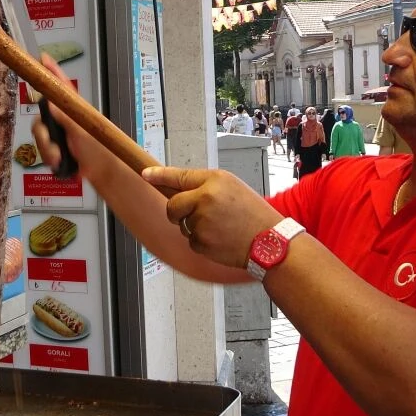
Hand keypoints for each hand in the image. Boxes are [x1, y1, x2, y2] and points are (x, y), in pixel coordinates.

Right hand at [31, 54, 101, 176]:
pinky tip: (58, 164)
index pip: (61, 86)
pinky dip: (48, 158)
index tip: (43, 58)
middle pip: (41, 116)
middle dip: (43, 134)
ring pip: (39, 135)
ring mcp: (60, 134)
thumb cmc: (101, 150)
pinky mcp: (57, 148)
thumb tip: (51, 103)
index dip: (52, 71)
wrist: (103, 173)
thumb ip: (67, 118)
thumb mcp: (84, 132)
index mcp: (75, 109)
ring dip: (46, 149)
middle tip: (51, 144)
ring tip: (58, 158)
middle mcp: (65, 118)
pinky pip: (42, 150)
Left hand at [142, 167, 283, 268]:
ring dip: (194, 227)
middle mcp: (205, 198)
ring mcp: (202, 221)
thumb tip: (180, 190)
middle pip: (173, 204)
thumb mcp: (232, 188)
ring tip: (219, 227)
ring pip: (182, 224)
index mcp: (215, 180)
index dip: (159, 174)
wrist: (269, 241)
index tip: (145, 173)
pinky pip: (191, 241)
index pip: (179, 175)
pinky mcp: (201, 241)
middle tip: (193, 215)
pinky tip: (220, 239)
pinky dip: (201, 242)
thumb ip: (206, 186)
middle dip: (177, 212)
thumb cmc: (254, 215)